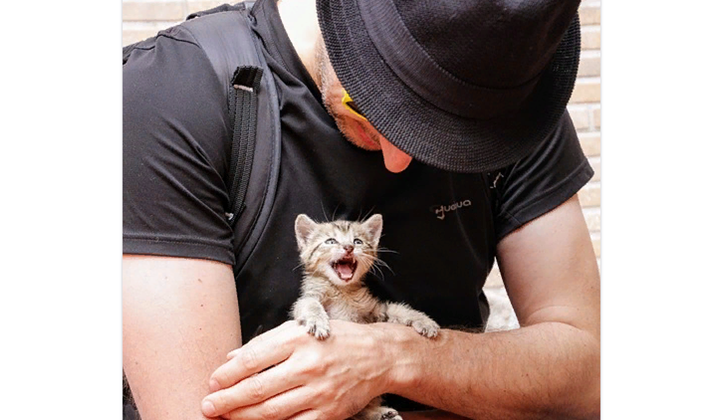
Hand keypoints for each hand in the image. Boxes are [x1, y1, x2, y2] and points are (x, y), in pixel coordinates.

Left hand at [201, 320, 395, 419]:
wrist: (377, 357)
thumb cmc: (334, 340)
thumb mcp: (300, 330)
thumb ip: (265, 343)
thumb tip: (230, 359)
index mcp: (297, 339)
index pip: (251, 359)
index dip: (226, 375)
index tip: (212, 383)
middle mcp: (308, 365)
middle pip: (256, 389)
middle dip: (226, 401)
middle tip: (208, 407)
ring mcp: (319, 391)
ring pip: (270, 412)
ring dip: (241, 417)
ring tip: (225, 417)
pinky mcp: (329, 413)